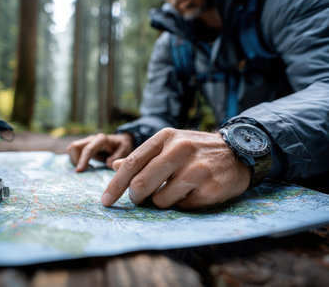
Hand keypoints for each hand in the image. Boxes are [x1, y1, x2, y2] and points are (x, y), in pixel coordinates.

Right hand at [67, 133, 133, 171]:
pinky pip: (73, 152)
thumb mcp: (125, 150)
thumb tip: (107, 164)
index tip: (79, 171)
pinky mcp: (83, 147)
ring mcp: (86, 143)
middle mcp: (91, 139)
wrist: (120, 142)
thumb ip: (117, 157)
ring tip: (85, 168)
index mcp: (101, 140)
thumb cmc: (123, 146)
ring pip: (71, 149)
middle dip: (75, 160)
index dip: (82, 160)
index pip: (88, 149)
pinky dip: (75, 160)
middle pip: (74, 146)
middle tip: (84, 170)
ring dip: (74, 160)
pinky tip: (85, 166)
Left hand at [101, 128, 250, 208]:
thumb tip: (114, 166)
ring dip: (161, 201)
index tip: (106, 201)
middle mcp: (179, 150)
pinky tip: (192, 192)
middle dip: (136, 197)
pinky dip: (181, 204)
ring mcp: (196, 169)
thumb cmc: (196, 150)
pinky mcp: (210, 187)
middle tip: (141, 199)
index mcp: (165, 138)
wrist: (238, 152)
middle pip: (141, 184)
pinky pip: (182, 206)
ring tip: (174, 190)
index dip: (115, 185)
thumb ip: (142, 156)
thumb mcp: (169, 144)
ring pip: (160, 200)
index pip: (131, 164)